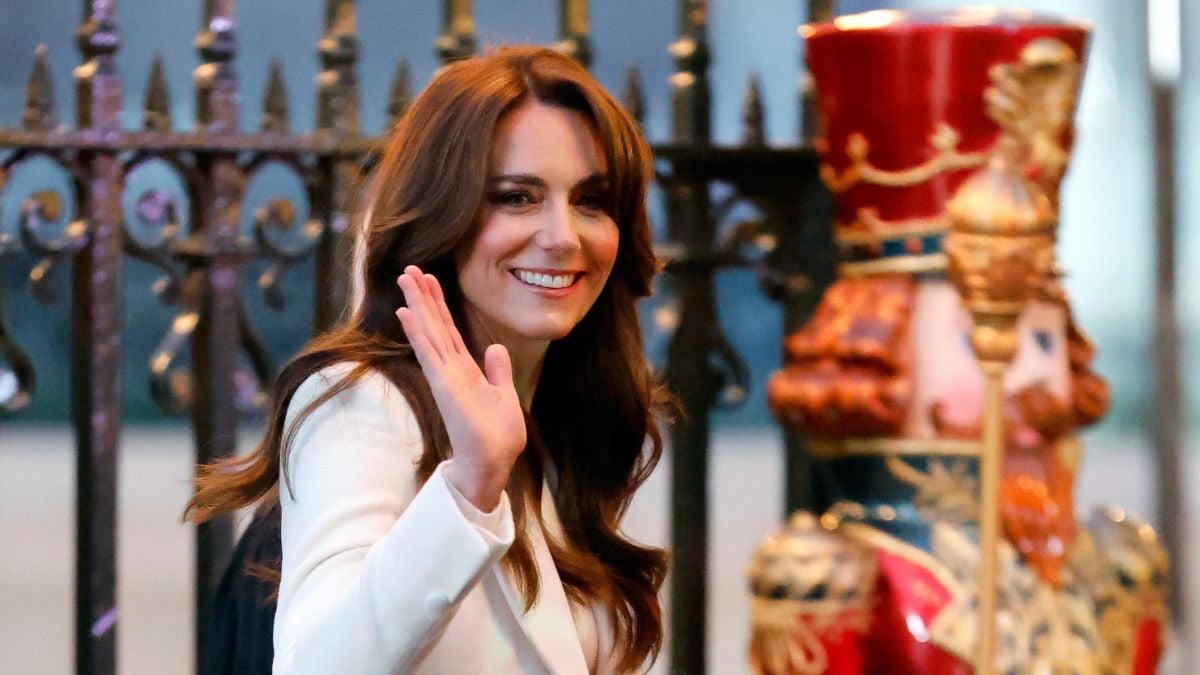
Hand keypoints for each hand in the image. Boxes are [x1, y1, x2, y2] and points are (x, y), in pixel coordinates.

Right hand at [395, 265, 525, 511]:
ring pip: (429, 332)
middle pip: (435, 325)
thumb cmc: (498, 437)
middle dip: (423, 296)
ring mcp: (445, 376)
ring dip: (417, 305)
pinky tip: (406, 313)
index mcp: (465, 370)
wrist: (494, 463)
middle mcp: (451, 369)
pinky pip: (429, 353)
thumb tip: (495, 347)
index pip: (449, 330)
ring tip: (405, 278)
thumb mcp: (504, 395)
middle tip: (409, 268)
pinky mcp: (445, 386)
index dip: (439, 305)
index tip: (430, 280)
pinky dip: (418, 333)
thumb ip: (498, 370)